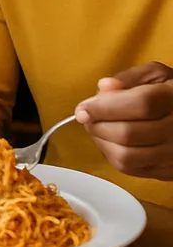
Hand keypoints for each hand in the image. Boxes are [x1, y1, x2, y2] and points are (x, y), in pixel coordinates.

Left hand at [75, 62, 172, 179]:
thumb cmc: (169, 93)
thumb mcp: (155, 75)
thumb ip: (128, 77)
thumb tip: (104, 87)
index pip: (139, 105)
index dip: (105, 107)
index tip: (82, 109)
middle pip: (128, 133)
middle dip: (97, 125)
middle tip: (87, 117)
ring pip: (126, 156)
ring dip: (101, 142)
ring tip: (96, 127)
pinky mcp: (167, 171)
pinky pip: (130, 169)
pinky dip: (111, 155)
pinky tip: (109, 141)